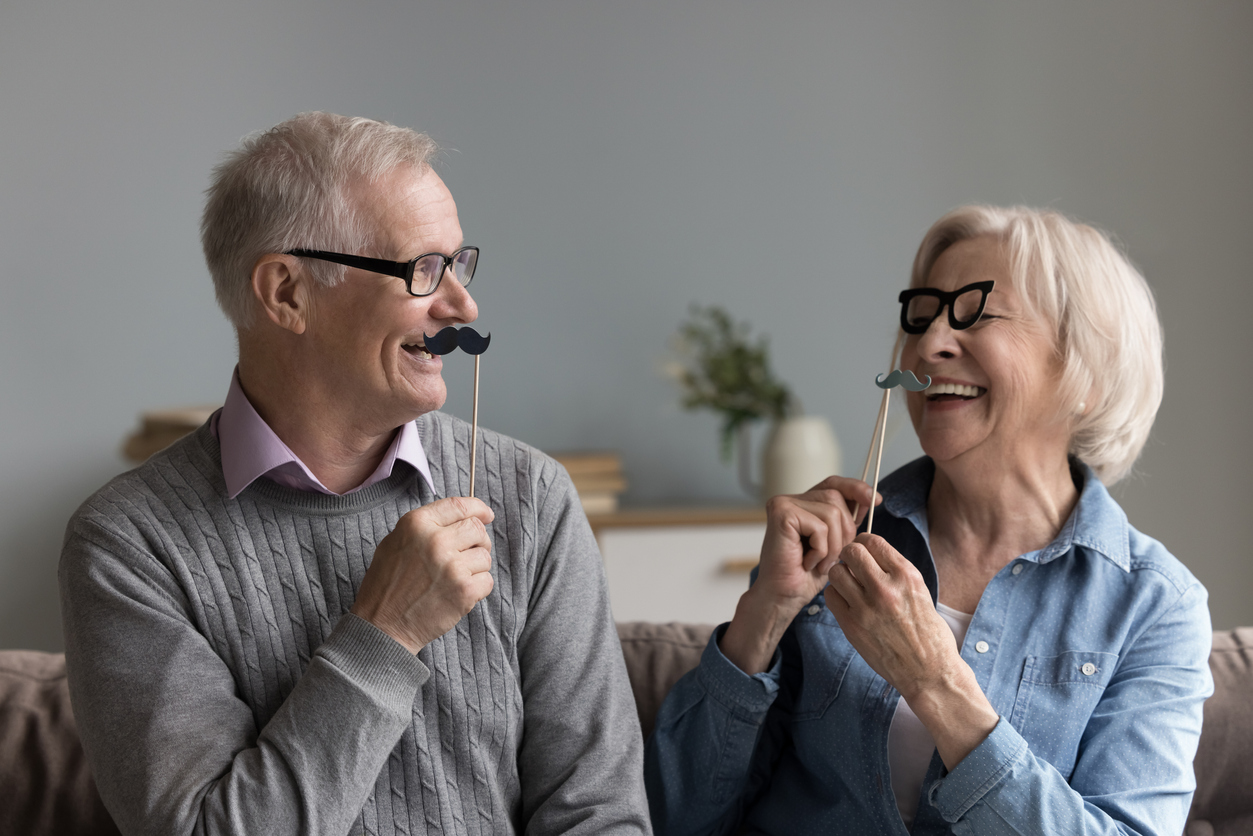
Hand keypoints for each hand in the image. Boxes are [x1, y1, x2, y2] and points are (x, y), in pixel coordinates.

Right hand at [351, 496, 494, 653]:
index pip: (459, 505)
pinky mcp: (464, 590)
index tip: (486, 515)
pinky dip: (477, 588)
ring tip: (454, 579)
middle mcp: (435, 540)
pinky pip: (487, 580)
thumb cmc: (386, 586)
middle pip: (477, 529)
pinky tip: (456, 593)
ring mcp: (452, 566)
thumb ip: (426, 526)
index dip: (478, 508)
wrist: (382, 626)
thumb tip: (460, 517)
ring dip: (475, 567)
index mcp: (416, 524)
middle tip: (468, 554)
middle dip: (478, 541)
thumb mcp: (394, 543)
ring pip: (485, 556)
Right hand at [720, 476, 877, 673]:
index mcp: (804, 504)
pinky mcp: (781, 514)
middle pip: (836, 498)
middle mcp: (791, 500)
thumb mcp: (836, 543)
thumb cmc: (806, 576)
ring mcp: (784, 504)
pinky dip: (821, 550)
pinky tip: (807, 563)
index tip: (877, 500)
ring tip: (818, 563)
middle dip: (845, 531)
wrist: (784, 597)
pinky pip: (819, 526)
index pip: (834, 483)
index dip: (856, 488)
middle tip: (831, 558)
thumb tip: (871, 498)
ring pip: (832, 512)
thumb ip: (847, 520)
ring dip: (833, 545)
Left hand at [825, 534, 997, 766]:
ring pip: (836, 572)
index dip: (864, 543)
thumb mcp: (920, 591)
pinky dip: (836, 596)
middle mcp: (885, 588)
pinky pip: (830, 596)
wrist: (929, 672)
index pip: (872, 540)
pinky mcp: (852, 625)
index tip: (864, 551)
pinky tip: (848, 603)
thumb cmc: (929, 634)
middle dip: (849, 556)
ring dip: (841, 576)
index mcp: (906, 575)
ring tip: (850, 586)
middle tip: (853, 567)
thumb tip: (870, 554)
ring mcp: (866, 607)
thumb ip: (895, 572)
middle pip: (851, 551)